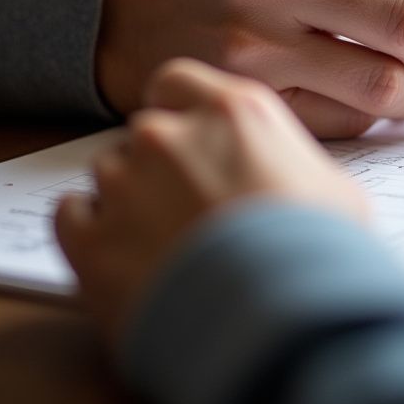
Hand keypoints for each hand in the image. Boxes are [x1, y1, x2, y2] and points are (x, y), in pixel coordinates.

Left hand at [56, 58, 368, 345]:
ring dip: (129, 202)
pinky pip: (70, 217)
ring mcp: (125, 184)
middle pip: (144, 133)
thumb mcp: (334, 189)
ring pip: (108, 176)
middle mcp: (170, 134)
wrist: (282, 322)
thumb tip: (293, 178)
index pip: (177, 80)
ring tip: (165, 247)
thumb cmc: (321, 254)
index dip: (179, 111)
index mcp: (232, 110)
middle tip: (188, 208)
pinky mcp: (91, 240)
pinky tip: (125, 258)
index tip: (191, 139)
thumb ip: (293, 164)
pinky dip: (90, 233)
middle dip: (160, 166)